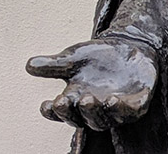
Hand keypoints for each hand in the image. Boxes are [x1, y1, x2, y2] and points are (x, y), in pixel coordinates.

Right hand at [26, 38, 157, 130]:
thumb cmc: (99, 57)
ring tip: (88, 99)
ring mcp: (117, 109)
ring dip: (94, 113)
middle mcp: (95, 109)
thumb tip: (29, 65)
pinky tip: (112, 100)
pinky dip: (121, 110)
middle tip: (66, 100)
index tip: (46, 104)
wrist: (130, 46)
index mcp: (76, 101)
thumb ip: (54, 64)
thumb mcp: (74, 58)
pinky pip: (130, 113)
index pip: (61, 114)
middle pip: (81, 120)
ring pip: (103, 121)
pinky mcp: (138, 103)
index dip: (53, 113)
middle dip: (72, 113)